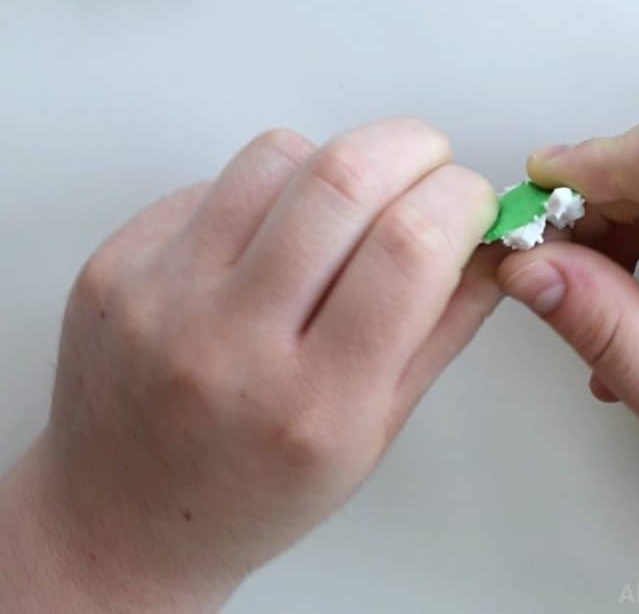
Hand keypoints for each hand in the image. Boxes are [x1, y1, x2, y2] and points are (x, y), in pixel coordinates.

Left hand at [0, 119, 498, 611]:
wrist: (127, 516)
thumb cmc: (256, 490)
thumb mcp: (374, 432)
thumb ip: (444, 329)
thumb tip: (495, 241)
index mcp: (317, 404)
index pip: (410, 249)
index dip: (459, 199)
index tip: (469, 201)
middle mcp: (231, 345)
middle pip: (344, 177)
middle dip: (412, 146)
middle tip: (428, 165)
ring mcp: (162, 297)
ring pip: (279, 156)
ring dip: (335, 163)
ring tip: (340, 214)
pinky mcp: (118, 263)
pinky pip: (215, 179)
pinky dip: (266, 191)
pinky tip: (267, 245)